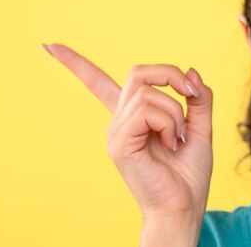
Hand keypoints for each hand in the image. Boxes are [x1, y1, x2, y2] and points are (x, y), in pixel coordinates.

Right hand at [45, 43, 212, 245]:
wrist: (183, 206)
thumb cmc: (189, 173)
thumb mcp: (200, 127)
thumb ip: (198, 98)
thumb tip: (191, 70)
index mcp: (132, 117)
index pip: (98, 83)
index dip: (76, 63)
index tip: (50, 45)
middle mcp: (119, 121)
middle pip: (138, 72)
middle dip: (170, 74)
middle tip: (191, 95)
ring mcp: (116, 131)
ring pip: (149, 92)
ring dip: (176, 111)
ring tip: (178, 137)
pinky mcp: (119, 142)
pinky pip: (147, 111)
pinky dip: (169, 122)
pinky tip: (171, 142)